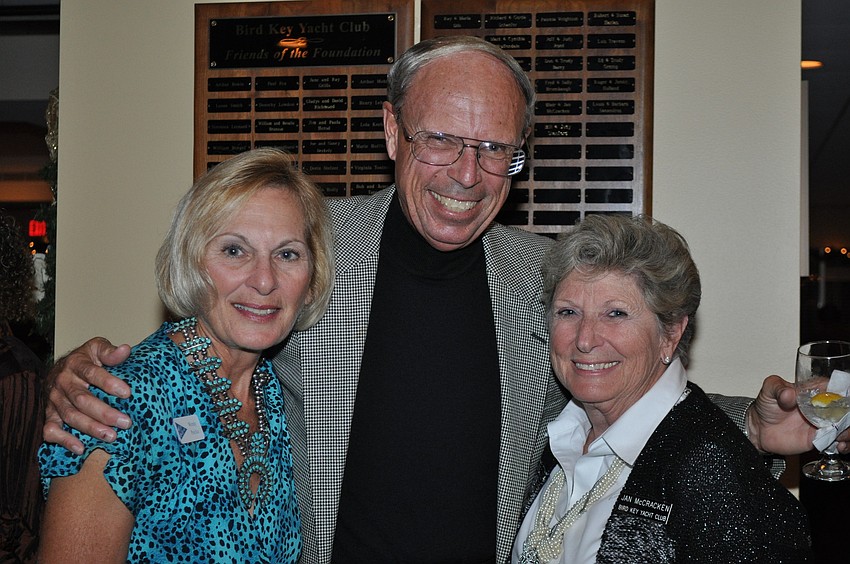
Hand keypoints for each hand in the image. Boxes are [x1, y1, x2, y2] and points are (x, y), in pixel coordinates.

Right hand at [43, 337, 132, 454]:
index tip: (127, 393)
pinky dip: (64, 440)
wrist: (58, 370)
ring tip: (112, 436)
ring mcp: (54, 400)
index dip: (108, 383)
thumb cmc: (84, 360)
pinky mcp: (49, 414)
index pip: (92, 373)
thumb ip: (109, 351)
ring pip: (70, 416)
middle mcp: (63, 383)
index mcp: (76, 364)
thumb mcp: (96, 348)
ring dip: (91, 428)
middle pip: (82, 400)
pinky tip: (80, 448)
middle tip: (125, 422)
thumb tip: (125, 350)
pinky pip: (51, 430)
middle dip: (104, 413)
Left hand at [746, 374, 848, 454]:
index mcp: (815, 390)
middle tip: (840, 423)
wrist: (759, 428)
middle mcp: (823, 407)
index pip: (838, 388)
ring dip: (848, 432)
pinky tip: (838, 446)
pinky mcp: (821, 438)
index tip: (844, 403)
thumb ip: (777, 388)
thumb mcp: (769, 389)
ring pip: (847, 426)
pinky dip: (844, 444)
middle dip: (848, 417)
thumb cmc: (767, 405)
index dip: (845, 394)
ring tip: (839, 437)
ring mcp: (824, 423)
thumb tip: (788, 394)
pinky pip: (840, 442)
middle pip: (846, 409)